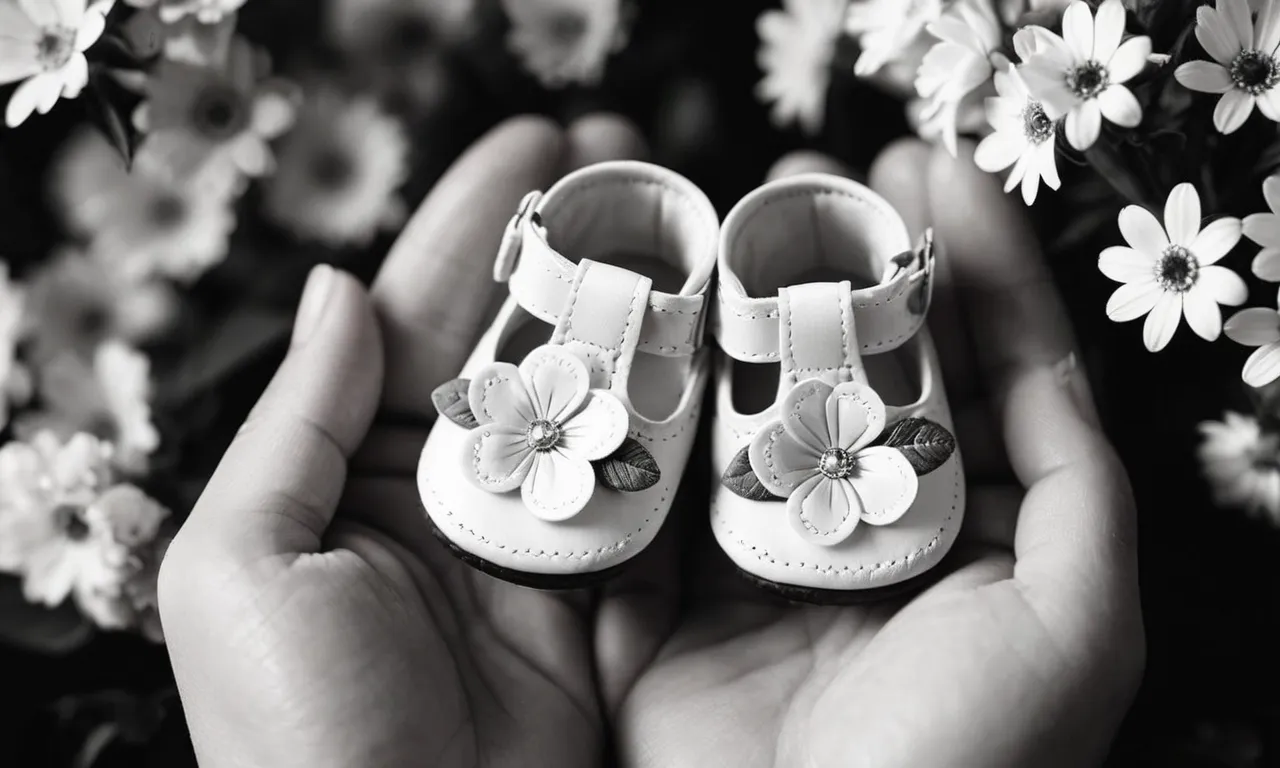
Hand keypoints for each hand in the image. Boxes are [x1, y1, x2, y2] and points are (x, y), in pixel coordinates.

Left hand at [158, 114, 649, 767]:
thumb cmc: (294, 732)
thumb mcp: (244, 565)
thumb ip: (298, 423)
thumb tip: (333, 287)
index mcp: (357, 475)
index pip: (419, 321)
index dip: (474, 230)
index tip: (535, 147)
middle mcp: (451, 497)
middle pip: (523, 349)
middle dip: (575, 254)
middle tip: (637, 169)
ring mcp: (536, 546)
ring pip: (596, 410)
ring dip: (642, 325)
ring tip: (697, 236)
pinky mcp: (606, 603)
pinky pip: (653, 500)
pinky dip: (686, 433)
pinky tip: (723, 357)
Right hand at [613, 142, 1145, 767]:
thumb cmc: (969, 760)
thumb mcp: (1077, 625)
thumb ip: (1076, 489)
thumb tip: (1046, 360)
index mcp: (963, 535)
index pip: (972, 373)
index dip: (959, 265)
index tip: (926, 173)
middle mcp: (861, 534)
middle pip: (850, 370)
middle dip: (837, 266)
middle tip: (807, 181)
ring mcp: (758, 560)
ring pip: (750, 407)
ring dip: (741, 313)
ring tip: (724, 223)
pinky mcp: (666, 595)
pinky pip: (656, 481)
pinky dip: (649, 405)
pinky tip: (645, 330)